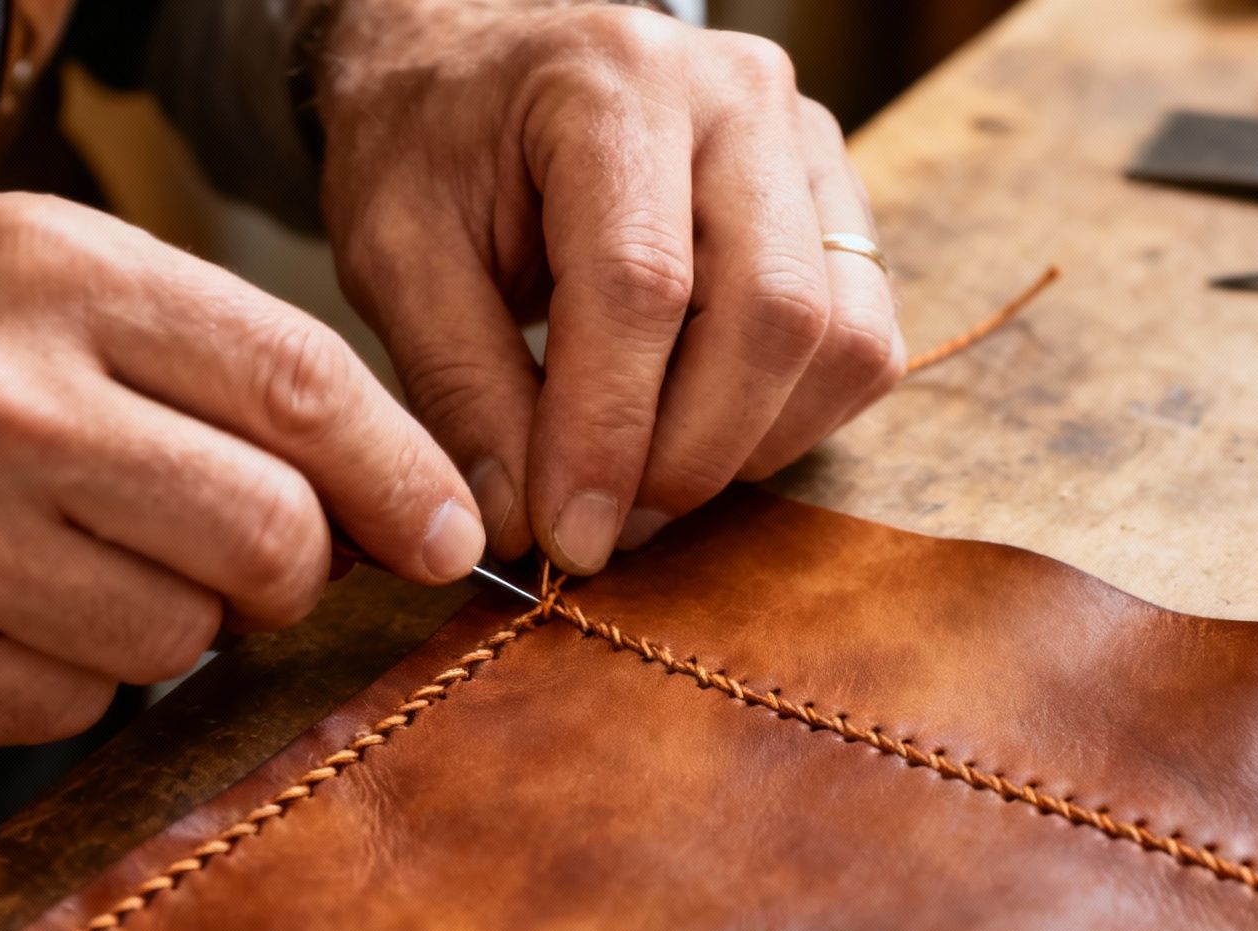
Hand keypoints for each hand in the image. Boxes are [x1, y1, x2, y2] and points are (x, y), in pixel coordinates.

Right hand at [0, 194, 483, 743]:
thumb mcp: (30, 272)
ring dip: (174, 620)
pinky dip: (73, 671)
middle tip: (255, 556)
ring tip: (82, 558)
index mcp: (52, 275)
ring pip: (183, 639)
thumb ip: (210, 355)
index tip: (448, 533)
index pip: (299, 387)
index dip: (402, 476)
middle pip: (271, 536)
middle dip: (295, 568)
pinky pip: (77, 705)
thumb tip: (394, 493)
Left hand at [315, 0, 905, 572]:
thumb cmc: (432, 147)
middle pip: (774, 312)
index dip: (608, 432)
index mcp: (611, 84)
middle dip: (691, 455)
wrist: (480, 66)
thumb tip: (519, 528)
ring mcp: (806, 146)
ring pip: (843, 338)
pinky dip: (790, 420)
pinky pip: (864, 343)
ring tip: (646, 475)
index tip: (565, 536)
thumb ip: (456, 386)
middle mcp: (736, 97)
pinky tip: (697, 426)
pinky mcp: (838, 202)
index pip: (641, 284)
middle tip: (608, 524)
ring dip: (749, 446)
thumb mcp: (394, 253)